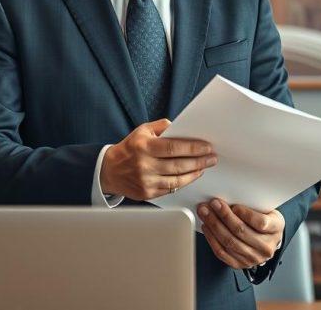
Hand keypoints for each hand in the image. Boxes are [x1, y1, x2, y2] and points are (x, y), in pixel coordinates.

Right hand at [100, 118, 216, 199]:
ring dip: (194, 173)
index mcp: (144, 147)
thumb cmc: (129, 148)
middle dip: (199, 161)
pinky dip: (183, 183)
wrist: (109, 171)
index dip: (192, 148)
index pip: (173, 148)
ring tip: (204, 167)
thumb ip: (162, 127)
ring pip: (176, 180)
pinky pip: (170, 189)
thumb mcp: (142, 131)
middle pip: (178, 165)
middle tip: (212, 158)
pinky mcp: (147, 193)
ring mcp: (146, 181)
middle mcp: (144, 165)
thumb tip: (183, 128)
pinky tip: (191, 176)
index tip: (207, 147)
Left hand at [197, 198, 284, 269]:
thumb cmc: (265, 220)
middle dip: (224, 216)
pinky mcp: (240, 264)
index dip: (246, 214)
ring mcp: (253, 258)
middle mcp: (266, 247)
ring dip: (214, 225)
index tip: (234, 206)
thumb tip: (230, 198)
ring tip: (205, 213)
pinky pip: (222, 253)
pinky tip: (207, 227)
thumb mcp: (267, 210)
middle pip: (241, 231)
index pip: (261, 223)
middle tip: (213, 204)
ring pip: (229, 242)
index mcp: (275, 229)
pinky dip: (212, 239)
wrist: (268, 240)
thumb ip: (253, 205)